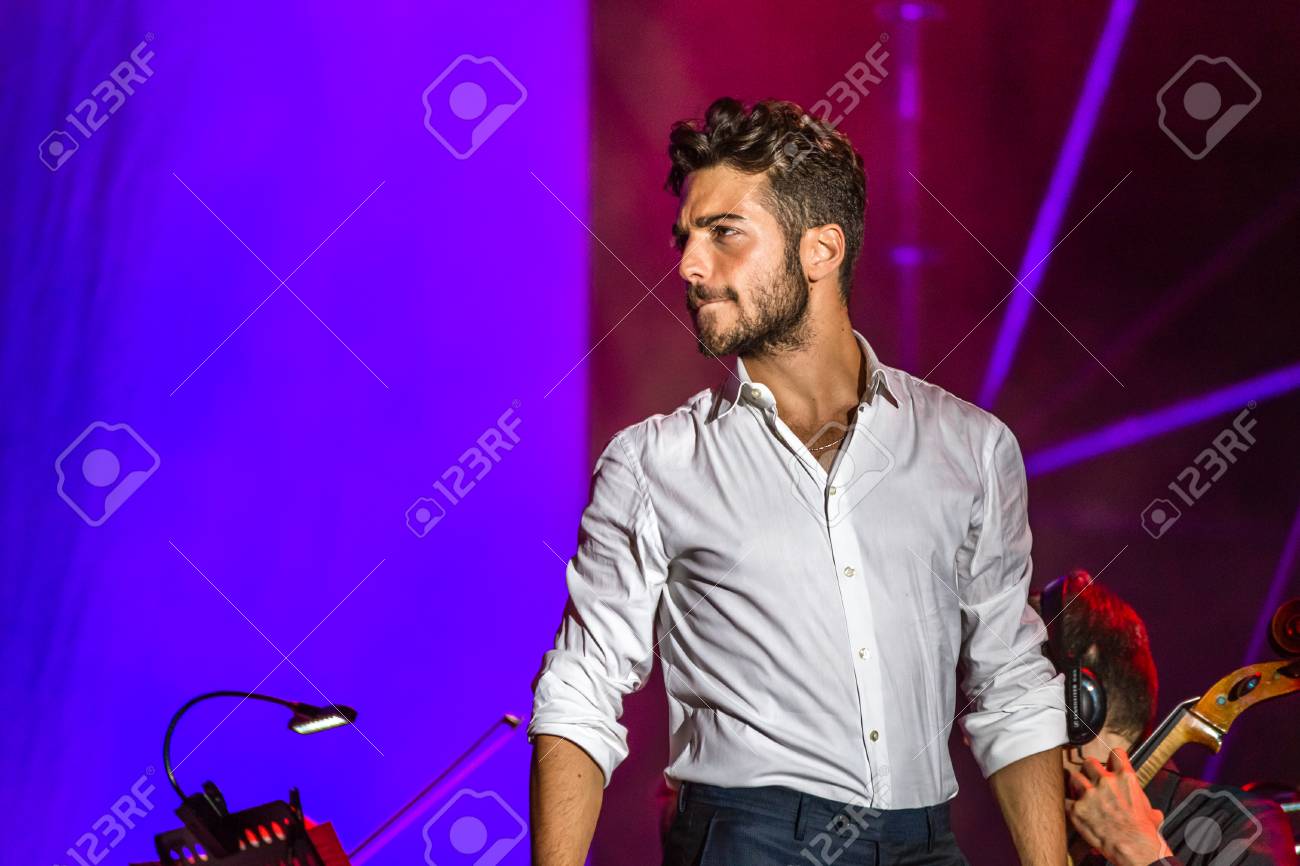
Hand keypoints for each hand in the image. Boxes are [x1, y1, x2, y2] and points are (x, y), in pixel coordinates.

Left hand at [1066, 747, 1172, 865]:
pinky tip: (1074, 808)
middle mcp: (1106, 782)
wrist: (1134, 848)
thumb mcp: (1151, 811)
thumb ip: (1141, 802)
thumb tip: (1150, 810)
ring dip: (1077, 784)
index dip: (1113, 757)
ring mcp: (1089, 794)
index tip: (1111, 761)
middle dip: (1089, 769)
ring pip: (1074, 777)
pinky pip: (1067, 800)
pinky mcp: (1077, 808)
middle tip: (1091, 777)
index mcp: (1125, 779)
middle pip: (1089, 762)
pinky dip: (1070, 804)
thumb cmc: (1144, 833)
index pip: (1116, 754)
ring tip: (1080, 791)